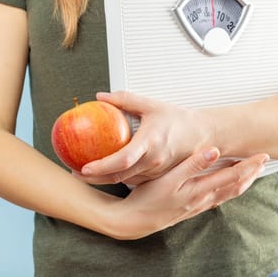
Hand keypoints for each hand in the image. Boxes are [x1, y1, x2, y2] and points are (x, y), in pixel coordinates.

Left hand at [77, 91, 213, 184]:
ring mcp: (156, 171)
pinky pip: (135, 180)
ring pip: (125, 181)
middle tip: (75, 173)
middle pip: (119, 176)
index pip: (122, 159)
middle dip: (95, 178)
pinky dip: (119, 178)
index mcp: (150, 142)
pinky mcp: (158, 177)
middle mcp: (153, 161)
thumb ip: (124, 99)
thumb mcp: (151, 105)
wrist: (202, 135)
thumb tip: (101, 97)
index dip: (102, 166)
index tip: (84, 167)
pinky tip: (106, 173)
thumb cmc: (178, 120)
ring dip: (104, 179)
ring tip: (86, 173)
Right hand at [106, 148, 268, 239]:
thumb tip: (214, 151)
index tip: (262, 155)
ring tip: (250, 173)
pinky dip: (227, 190)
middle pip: (234, 186)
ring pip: (227, 194)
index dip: (249, 166)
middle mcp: (202, 200)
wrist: (134, 221)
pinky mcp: (190, 209)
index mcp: (200, 190)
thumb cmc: (149, 199)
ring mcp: (197, 206)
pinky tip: (224, 187)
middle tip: (262, 161)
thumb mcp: (169, 179)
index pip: (232, 177)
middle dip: (250, 174)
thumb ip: (192, 164)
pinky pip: (216, 198)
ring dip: (241, 182)